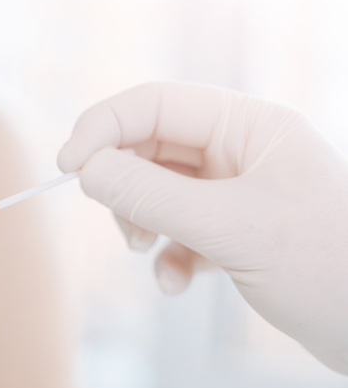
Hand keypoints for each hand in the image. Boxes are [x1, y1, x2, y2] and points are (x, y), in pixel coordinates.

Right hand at [57, 82, 347, 373]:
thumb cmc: (329, 268)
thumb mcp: (231, 228)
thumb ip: (152, 195)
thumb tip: (86, 170)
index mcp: (249, 126)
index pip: (155, 103)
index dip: (103, 128)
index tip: (67, 167)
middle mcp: (241, 151)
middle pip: (150, 147)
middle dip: (123, 184)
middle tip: (118, 222)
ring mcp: (238, 193)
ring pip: (159, 191)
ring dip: (142, 223)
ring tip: (148, 252)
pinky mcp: (237, 235)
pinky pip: (179, 232)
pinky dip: (167, 257)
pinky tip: (178, 283)